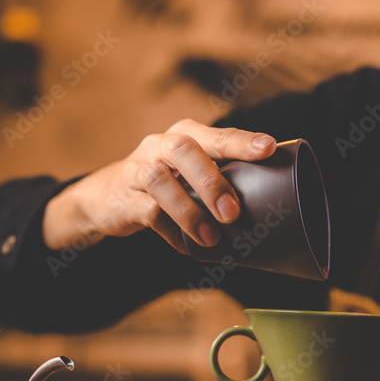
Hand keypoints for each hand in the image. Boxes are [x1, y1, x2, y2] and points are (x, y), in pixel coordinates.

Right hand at [43, 119, 276, 250]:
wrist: (108, 196)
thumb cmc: (168, 182)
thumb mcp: (191, 171)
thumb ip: (222, 176)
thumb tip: (271, 204)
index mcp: (186, 134)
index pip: (218, 135)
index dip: (242, 141)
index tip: (267, 149)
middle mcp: (160, 145)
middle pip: (183, 149)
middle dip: (210, 180)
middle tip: (232, 211)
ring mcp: (139, 170)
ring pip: (160, 181)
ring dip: (188, 211)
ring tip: (211, 237)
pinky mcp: (124, 198)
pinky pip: (147, 213)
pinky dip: (171, 231)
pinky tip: (187, 246)